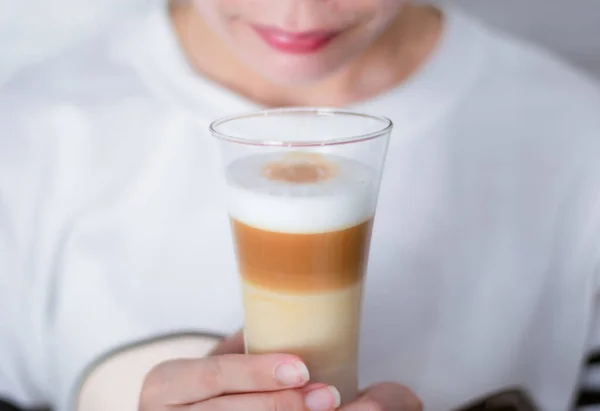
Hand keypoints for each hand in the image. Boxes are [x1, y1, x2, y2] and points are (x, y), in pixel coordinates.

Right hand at [139, 332, 421, 410]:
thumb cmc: (200, 389)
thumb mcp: (208, 363)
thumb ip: (241, 348)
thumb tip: (301, 317)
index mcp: (166, 384)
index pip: (215, 374)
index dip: (258, 373)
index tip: (301, 368)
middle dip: (284, 404)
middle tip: (328, 394)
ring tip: (330, 407)